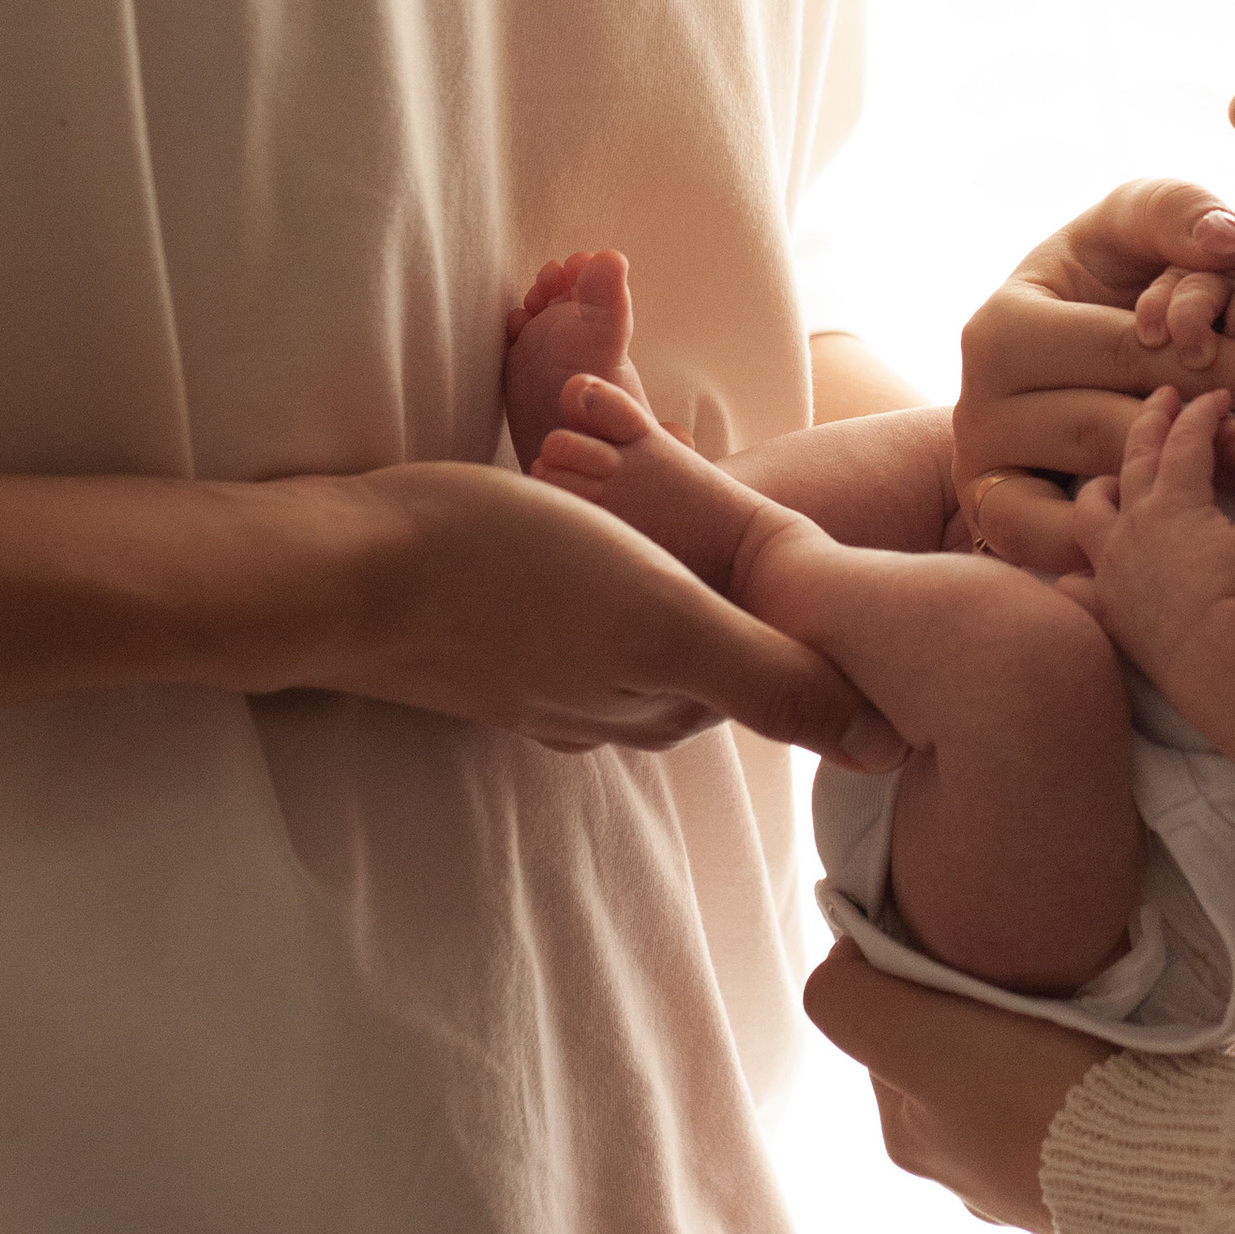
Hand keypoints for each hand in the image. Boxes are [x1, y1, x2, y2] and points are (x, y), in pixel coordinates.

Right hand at [325, 461, 904, 767]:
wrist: (342, 568)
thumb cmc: (504, 577)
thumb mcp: (662, 618)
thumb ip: (774, 679)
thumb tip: (892, 747)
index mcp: (667, 702)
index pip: (785, 671)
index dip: (821, 607)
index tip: (831, 537)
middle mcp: (613, 705)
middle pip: (722, 643)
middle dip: (750, 576)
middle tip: (766, 494)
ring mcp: (551, 675)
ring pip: (656, 618)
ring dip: (680, 556)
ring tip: (683, 486)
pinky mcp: (503, 635)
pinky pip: (594, 594)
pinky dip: (617, 548)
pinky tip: (605, 512)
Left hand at [802, 940, 1102, 1233]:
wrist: (1157, 1169)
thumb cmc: (1030, 1096)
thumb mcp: (912, 1041)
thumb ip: (851, 1001)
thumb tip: (842, 960)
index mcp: (909, 1137)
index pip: (888, 1026)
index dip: (912, 976)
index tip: (961, 947)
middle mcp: (959, 1168)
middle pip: (947, 1049)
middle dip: (970, 1007)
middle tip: (1019, 967)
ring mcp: (1031, 1178)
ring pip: (1011, 1075)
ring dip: (1030, 1036)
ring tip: (1071, 1003)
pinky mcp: (1095, 1170)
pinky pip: (1070, 1100)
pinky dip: (1077, 1069)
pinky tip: (1102, 1052)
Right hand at [956, 182, 1234, 578]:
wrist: (1047, 348)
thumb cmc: (1099, 279)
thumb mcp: (1130, 227)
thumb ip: (1177, 214)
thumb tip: (1228, 242)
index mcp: (1003, 324)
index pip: (1126, 351)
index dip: (1219, 367)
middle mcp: (979, 398)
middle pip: (1108, 425)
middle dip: (1206, 440)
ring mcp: (983, 464)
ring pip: (1087, 487)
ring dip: (1178, 494)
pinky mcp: (996, 516)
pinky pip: (1049, 545)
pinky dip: (1112, 545)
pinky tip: (1180, 534)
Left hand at [1070, 386, 1234, 680]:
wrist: (1206, 653)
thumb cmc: (1233, 593)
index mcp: (1172, 500)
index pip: (1185, 441)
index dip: (1202, 413)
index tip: (1214, 397)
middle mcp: (1132, 521)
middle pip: (1134, 457)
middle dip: (1149, 421)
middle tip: (1160, 398)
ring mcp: (1111, 561)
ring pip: (1089, 509)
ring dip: (1101, 487)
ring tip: (1111, 481)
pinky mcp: (1103, 602)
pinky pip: (1074, 583)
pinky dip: (1074, 576)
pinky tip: (1076, 577)